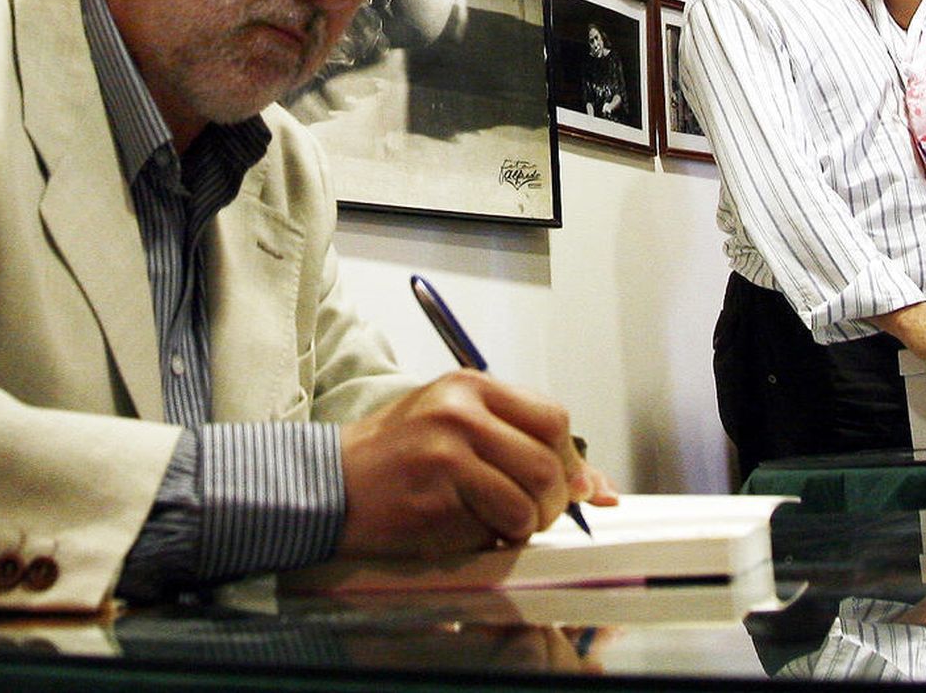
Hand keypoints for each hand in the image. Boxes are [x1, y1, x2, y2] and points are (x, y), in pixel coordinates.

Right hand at [338, 372, 589, 559]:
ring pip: (530, 497)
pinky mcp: (437, 494)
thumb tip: (595, 487)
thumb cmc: (394, 456)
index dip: (572, 460)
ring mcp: (449, 451)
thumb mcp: (456, 429)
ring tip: (501, 525)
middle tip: (534, 516)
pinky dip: (497, 539)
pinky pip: (498, 526)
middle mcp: (461, 411)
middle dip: (555, 500)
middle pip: (550, 458)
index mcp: (470, 386)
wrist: (331, 483)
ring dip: (527, 525)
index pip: (553, 417)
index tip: (571, 488)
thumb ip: (519, 445)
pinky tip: (472, 531)